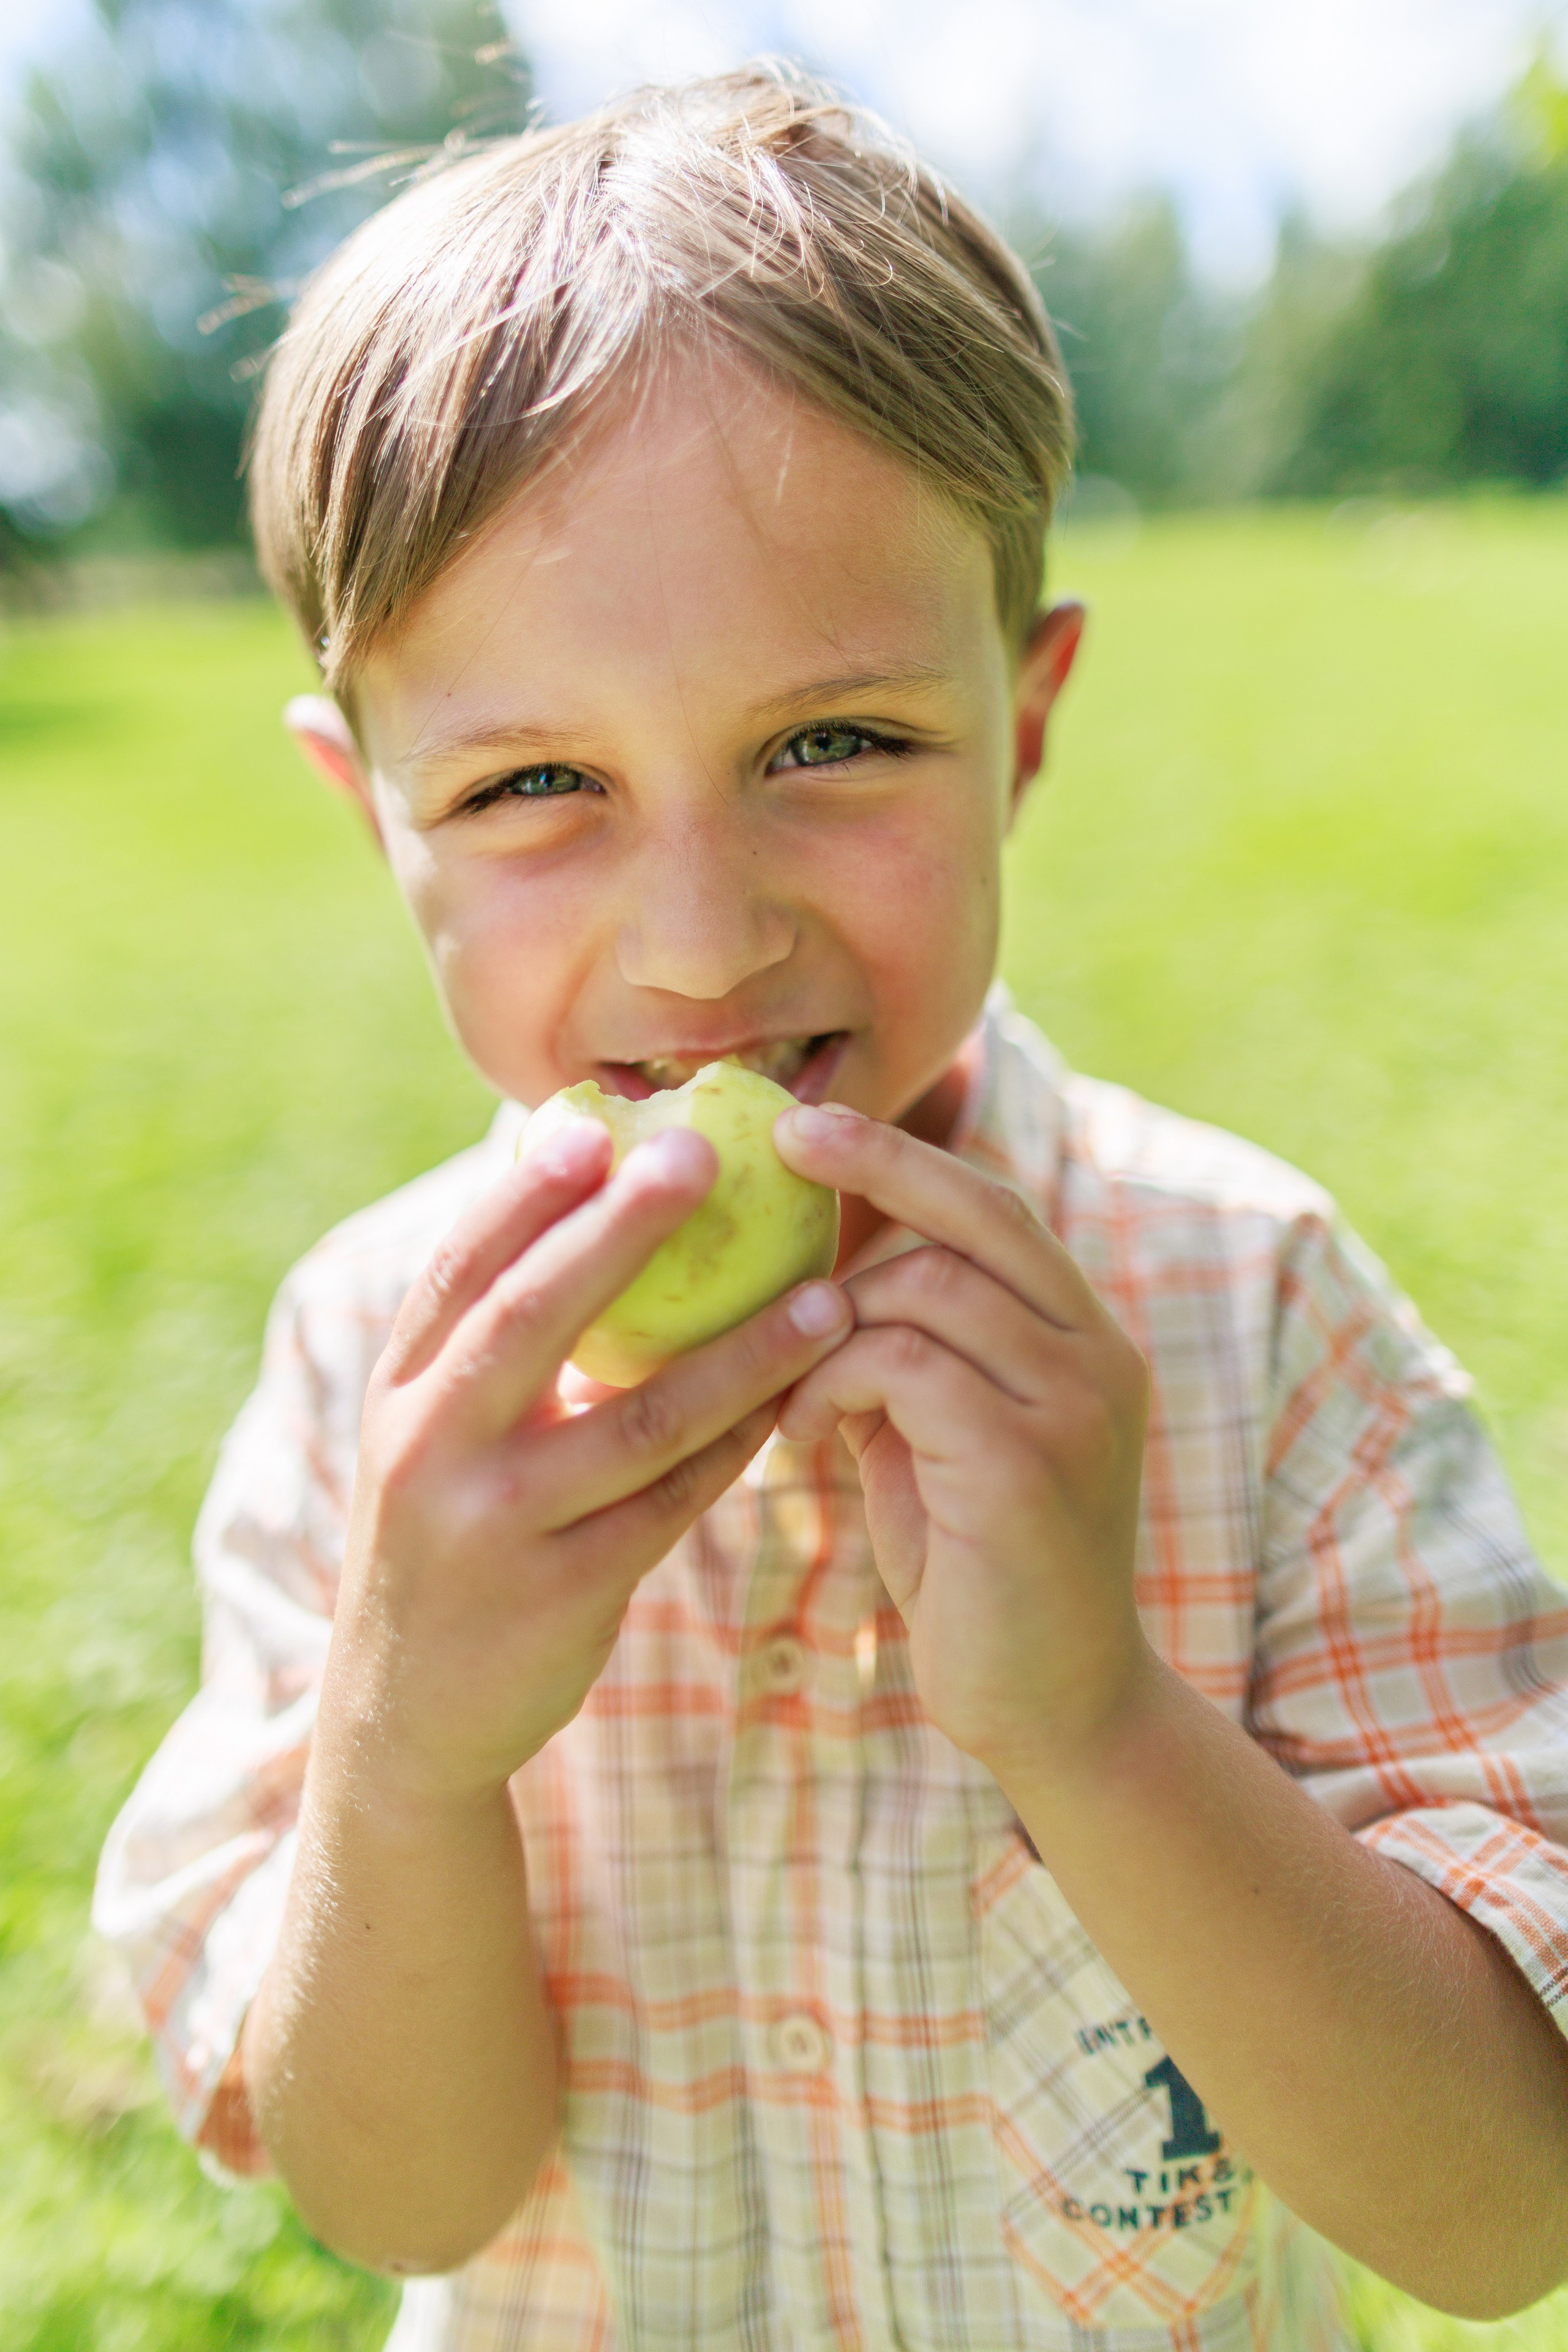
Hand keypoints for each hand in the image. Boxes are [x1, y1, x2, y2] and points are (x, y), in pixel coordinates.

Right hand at [325, 1116, 852, 1805]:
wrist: (406, 1719)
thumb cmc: (447, 1535)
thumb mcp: (437, 1434)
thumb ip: (494, 1341)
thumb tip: (586, 1201)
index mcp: (402, 1388)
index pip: (461, 1267)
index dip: (525, 1191)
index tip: (595, 1120)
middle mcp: (431, 1446)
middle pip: (531, 1317)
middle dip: (618, 1230)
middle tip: (702, 1154)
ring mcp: (495, 1524)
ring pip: (637, 1419)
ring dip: (741, 1352)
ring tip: (826, 1296)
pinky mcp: (562, 1592)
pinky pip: (673, 1501)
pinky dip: (741, 1445)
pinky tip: (802, 1397)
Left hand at [773, 1102, 1149, 1776]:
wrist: (1055, 1712)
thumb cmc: (978, 1572)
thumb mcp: (942, 1440)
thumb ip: (908, 1357)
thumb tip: (816, 1280)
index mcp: (1084, 1340)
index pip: (996, 1209)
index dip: (906, 1157)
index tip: (812, 1123)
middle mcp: (1097, 1356)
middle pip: (976, 1216)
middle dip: (874, 1166)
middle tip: (784, 1148)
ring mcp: (1073, 1405)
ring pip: (928, 1288)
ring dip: (831, 1322)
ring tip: (787, 1391)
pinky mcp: (1026, 1464)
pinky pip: (904, 1366)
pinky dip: (833, 1381)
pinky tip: (802, 1436)